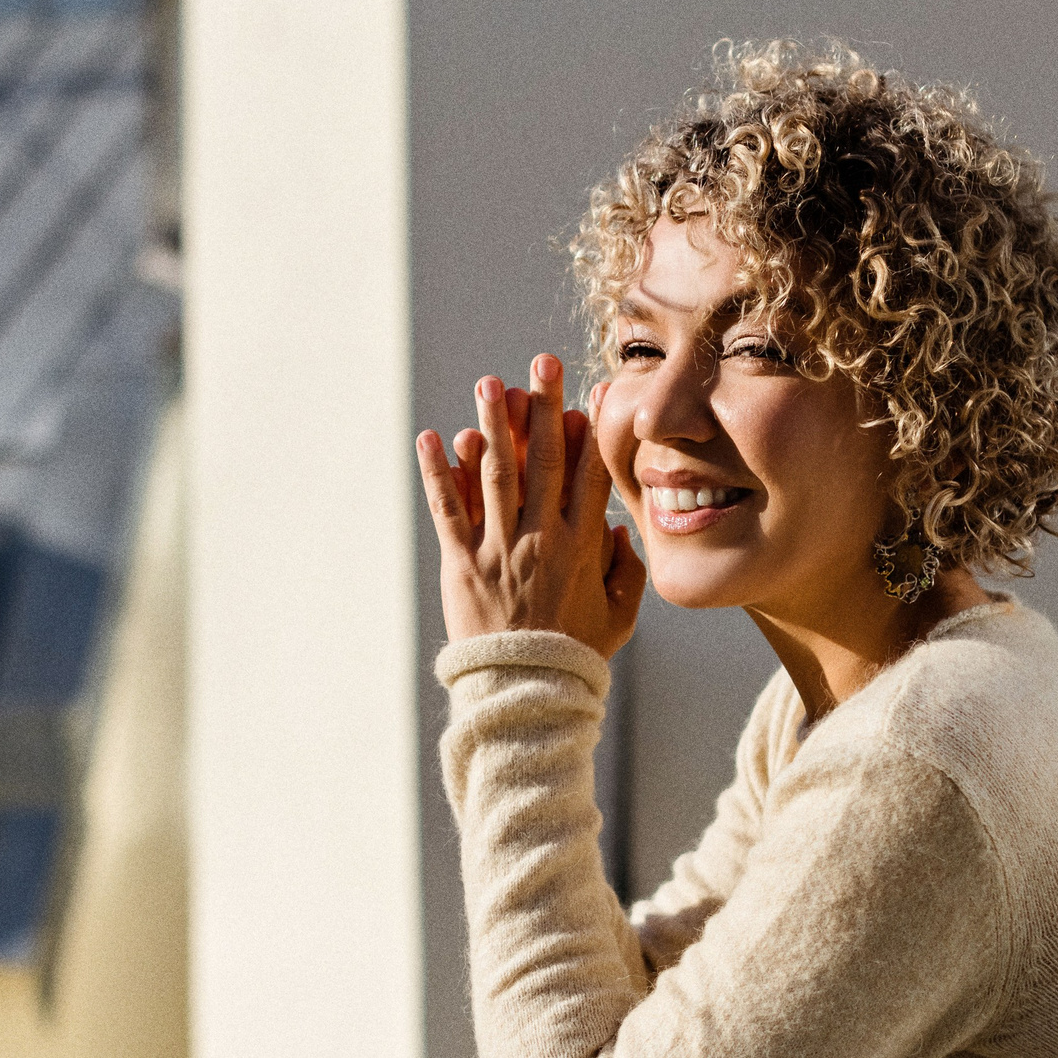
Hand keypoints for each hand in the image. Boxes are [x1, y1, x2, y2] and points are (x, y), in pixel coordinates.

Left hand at [416, 353, 644, 657]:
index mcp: (582, 547)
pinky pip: (449, 510)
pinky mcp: (462, 565)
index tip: (593, 391)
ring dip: (492, 426)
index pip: (590, 475)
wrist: (525, 694)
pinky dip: (438, 473)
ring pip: (496, 476)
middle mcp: (542, 539)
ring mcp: (499, 549)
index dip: (592, 430)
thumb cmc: (575, 657)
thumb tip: (618, 530)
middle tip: (542, 364)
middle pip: (544, 461)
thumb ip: (625, 571)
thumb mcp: (619, 617)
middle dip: (544, 408)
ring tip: (490, 384)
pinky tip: (431, 438)